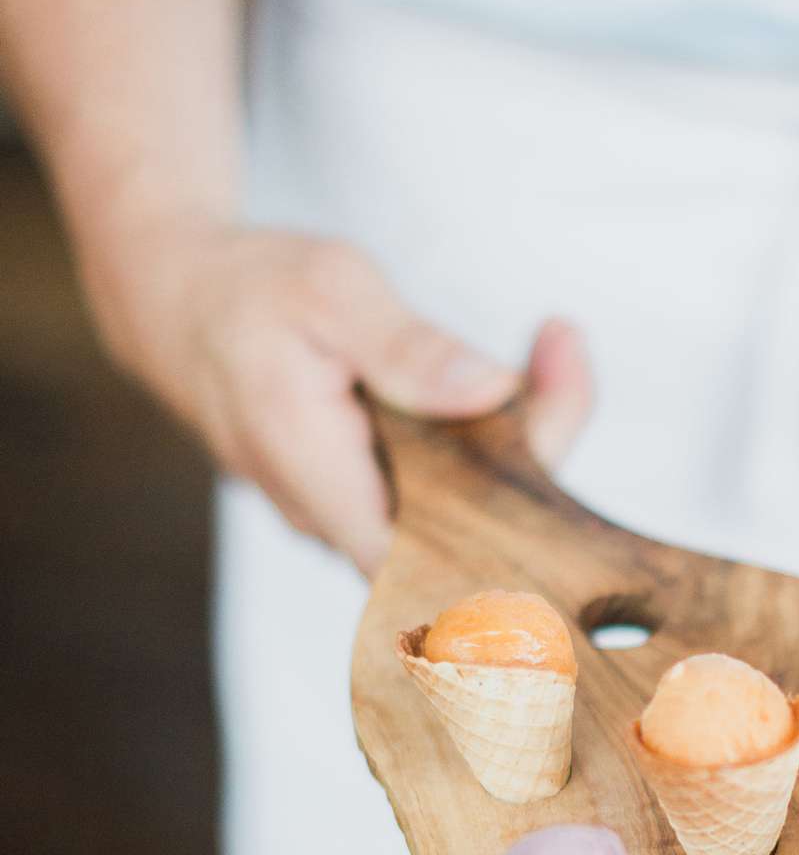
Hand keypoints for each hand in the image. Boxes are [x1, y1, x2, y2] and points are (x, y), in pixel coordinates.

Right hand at [83, 214, 593, 573]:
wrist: (178, 301)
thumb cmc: (247, 291)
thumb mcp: (329, 290)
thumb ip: (407, 346)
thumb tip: (487, 388)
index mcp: (317, 475)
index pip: (424, 564)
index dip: (499, 538)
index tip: (554, 460)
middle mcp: (331, 517)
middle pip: (458, 533)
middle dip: (532, 456)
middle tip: (564, 351)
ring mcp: (345, 514)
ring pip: (454, 512)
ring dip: (515, 446)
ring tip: (555, 349)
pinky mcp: (362, 494)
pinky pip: (438, 488)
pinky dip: (484, 442)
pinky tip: (522, 376)